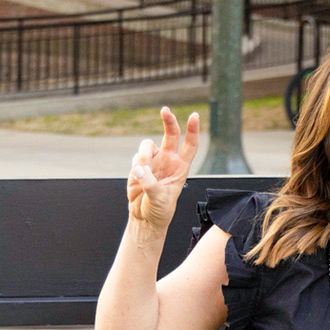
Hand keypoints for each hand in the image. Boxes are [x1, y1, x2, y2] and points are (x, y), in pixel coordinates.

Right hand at [127, 107, 199, 238]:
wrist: (144, 218)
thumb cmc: (159, 210)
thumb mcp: (159, 199)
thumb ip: (150, 184)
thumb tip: (140, 170)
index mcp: (181, 168)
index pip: (190, 145)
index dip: (193, 130)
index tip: (194, 116)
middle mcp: (168, 161)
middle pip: (170, 135)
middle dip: (169, 121)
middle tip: (165, 111)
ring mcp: (154, 162)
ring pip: (147, 145)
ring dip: (143, 156)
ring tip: (143, 173)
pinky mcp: (139, 166)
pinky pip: (136, 158)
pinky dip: (135, 165)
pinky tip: (138, 177)